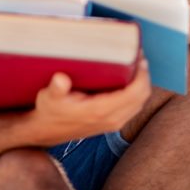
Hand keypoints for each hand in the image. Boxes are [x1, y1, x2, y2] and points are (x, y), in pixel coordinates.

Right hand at [27, 59, 150, 145]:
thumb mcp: (49, 97)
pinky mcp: (112, 123)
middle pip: (142, 96)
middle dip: (144, 76)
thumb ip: (56, 88)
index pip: (134, 93)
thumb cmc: (49, 111)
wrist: (46, 132)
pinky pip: (134, 107)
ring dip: (141, 84)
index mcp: (101, 111)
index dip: (141, 74)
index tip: (139, 57)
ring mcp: (114, 123)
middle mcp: (112, 119)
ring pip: (140, 102)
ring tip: (135, 65)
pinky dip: (136, 93)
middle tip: (138, 57)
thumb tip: (60, 78)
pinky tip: (129, 80)